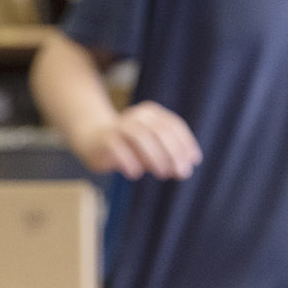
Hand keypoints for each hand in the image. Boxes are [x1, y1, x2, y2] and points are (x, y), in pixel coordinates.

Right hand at [74, 101, 199, 179]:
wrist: (93, 139)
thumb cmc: (130, 146)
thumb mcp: (153, 150)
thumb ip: (168, 157)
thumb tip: (184, 170)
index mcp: (151, 114)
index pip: (173, 125)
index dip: (186, 143)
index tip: (194, 161)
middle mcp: (136, 116)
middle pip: (160, 131)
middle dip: (174, 153)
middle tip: (182, 172)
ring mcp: (119, 126)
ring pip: (140, 136)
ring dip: (155, 157)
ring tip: (162, 174)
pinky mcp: (105, 139)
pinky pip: (118, 148)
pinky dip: (129, 161)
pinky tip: (135, 173)